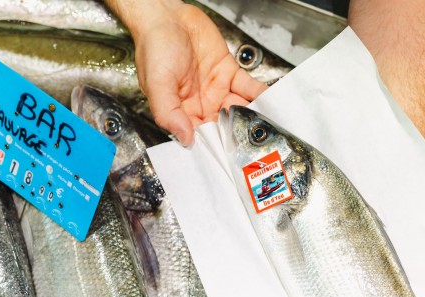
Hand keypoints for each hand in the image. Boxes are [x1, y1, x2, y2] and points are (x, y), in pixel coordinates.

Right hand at [130, 2, 265, 144]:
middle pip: (224, 125)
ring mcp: (216, 88)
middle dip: (240, 132)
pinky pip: (247, 86)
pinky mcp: (228, 72)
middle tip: (256, 139)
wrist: (167, 17)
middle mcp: (200, 104)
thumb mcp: (156, 84)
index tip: (232, 152)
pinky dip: (260, 94)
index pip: (202, 136)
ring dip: (253, 114)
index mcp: (182, 112)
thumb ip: (168, 113)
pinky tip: (270, 101)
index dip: (217, 144)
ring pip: (239, 107)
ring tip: (268, 122)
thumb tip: (184, 138)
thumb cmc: (154, 48)